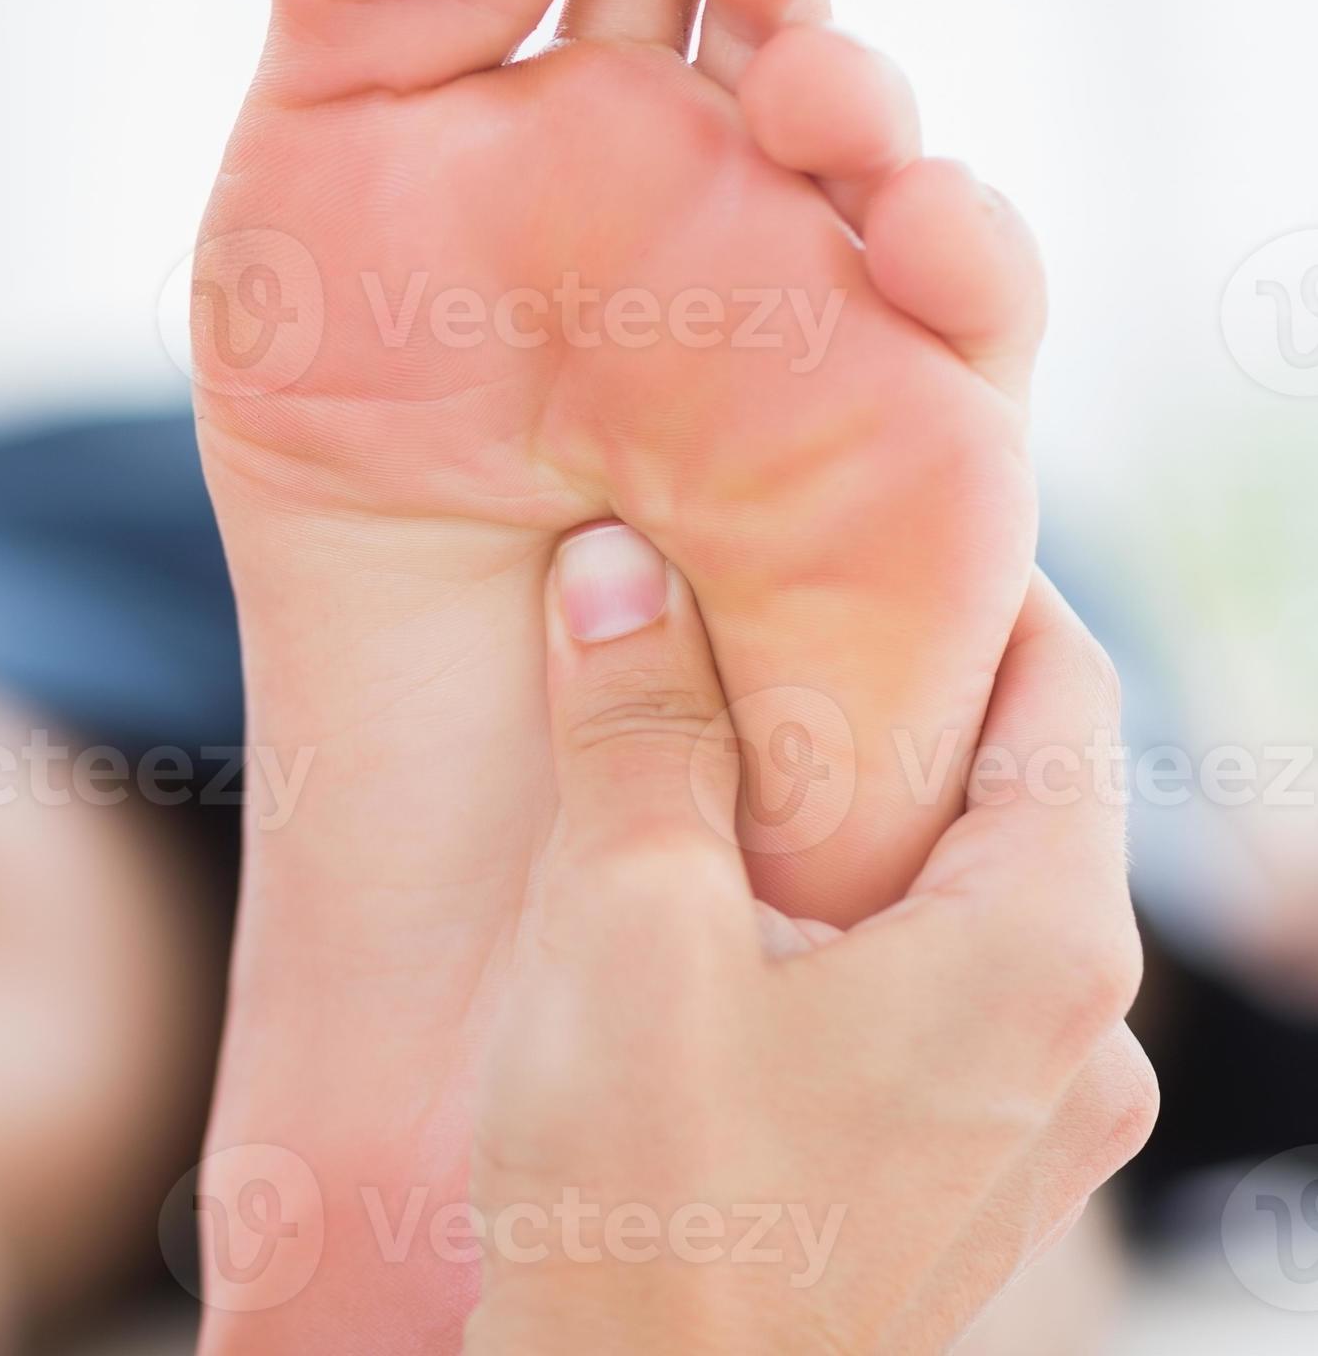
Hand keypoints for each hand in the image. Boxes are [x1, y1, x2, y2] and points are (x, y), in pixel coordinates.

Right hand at [464, 524, 1157, 1354]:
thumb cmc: (644, 1197)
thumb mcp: (623, 927)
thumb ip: (638, 730)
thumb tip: (621, 568)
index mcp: (1047, 947)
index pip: (1061, 680)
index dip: (953, 571)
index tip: (835, 509)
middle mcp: (1086, 1037)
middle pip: (1010, 786)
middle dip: (872, 692)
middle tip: (734, 613)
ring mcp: (1031, 1126)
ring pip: (960, 897)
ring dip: (845, 817)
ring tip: (700, 760)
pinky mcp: (957, 1184)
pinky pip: (927, 997)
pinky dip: (839, 925)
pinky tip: (711, 919)